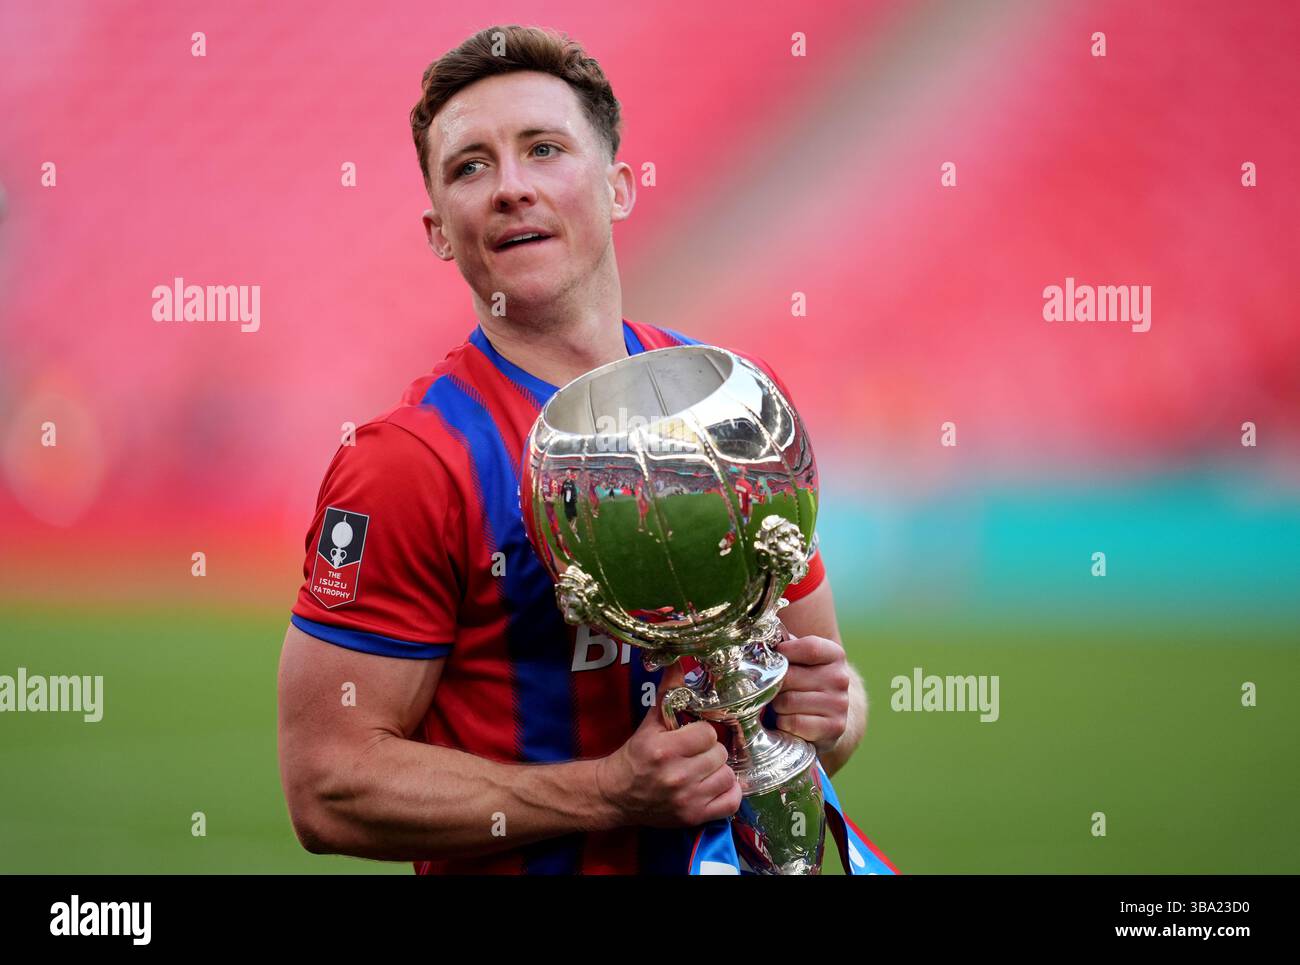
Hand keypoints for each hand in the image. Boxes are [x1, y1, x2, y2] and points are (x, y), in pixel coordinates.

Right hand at [594, 664, 742, 827]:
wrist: (616, 794)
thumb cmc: (635, 756)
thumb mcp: (650, 723)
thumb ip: (669, 692)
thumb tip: (679, 660)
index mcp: (664, 749)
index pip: (708, 733)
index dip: (702, 733)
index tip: (691, 737)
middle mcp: (677, 776)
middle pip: (720, 753)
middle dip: (710, 751)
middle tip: (696, 754)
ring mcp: (687, 799)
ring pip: (727, 775)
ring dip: (718, 771)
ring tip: (703, 770)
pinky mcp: (694, 817)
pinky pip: (731, 802)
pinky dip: (728, 793)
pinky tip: (714, 785)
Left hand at [771, 633, 851, 758]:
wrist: (828, 716)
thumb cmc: (805, 682)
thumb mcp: (800, 660)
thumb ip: (786, 648)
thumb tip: (762, 643)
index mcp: (835, 655)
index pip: (809, 647)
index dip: (785, 652)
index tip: (773, 658)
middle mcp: (840, 678)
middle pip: (790, 676)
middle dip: (774, 684)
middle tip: (772, 688)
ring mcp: (839, 704)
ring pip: (788, 701)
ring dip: (776, 706)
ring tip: (780, 705)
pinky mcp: (834, 727)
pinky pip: (793, 722)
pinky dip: (783, 723)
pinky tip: (787, 720)